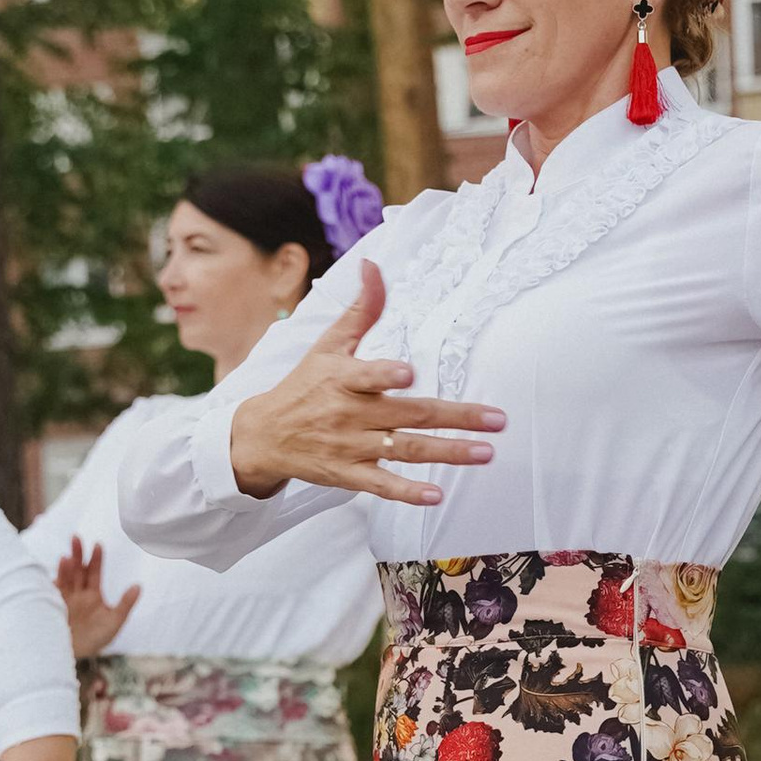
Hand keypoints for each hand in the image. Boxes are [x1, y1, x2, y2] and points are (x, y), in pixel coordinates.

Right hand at [55, 537, 140, 658]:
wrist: (72, 656)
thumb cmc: (95, 641)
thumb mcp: (114, 622)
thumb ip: (125, 604)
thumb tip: (138, 586)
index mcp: (93, 595)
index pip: (94, 572)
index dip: (96, 559)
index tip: (98, 545)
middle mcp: (77, 593)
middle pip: (78, 569)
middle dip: (78, 554)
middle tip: (77, 538)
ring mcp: (64, 598)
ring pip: (65, 577)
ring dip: (66, 565)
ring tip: (68, 556)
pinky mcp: (52, 604)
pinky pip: (54, 588)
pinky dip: (56, 578)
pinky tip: (58, 571)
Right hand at [227, 263, 504, 507]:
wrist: (264, 436)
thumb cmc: (305, 385)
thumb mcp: (328, 344)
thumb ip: (360, 309)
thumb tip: (373, 265)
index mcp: (343, 379)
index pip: (365, 376)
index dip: (384, 375)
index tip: (407, 374)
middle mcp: (349, 414)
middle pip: (408, 415)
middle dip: (456, 418)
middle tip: (496, 420)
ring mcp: (352, 447)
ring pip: (406, 450)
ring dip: (448, 453)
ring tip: (485, 453)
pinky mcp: (350, 474)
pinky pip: (382, 485)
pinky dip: (408, 492)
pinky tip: (436, 495)